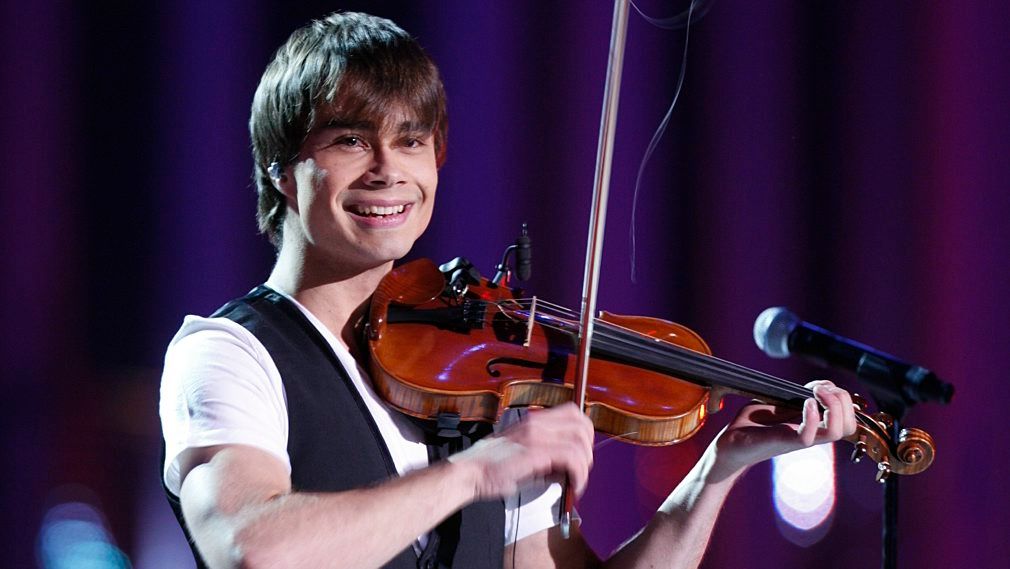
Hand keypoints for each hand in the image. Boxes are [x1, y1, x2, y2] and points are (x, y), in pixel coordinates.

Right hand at [449, 403, 594, 500]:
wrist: (469, 473)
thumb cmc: (491, 467)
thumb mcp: (522, 452)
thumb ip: (545, 455)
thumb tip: (567, 467)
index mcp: (533, 421)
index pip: (573, 413)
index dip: (584, 432)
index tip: (582, 453)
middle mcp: (536, 423)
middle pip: (582, 423)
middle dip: (588, 448)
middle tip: (582, 468)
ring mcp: (536, 436)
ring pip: (580, 441)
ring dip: (585, 465)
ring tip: (578, 481)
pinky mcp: (535, 452)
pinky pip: (571, 458)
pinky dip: (580, 474)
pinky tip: (574, 486)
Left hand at [708, 380, 857, 480]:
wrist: (729, 443)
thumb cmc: (752, 424)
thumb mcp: (779, 402)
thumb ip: (799, 394)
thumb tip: (822, 385)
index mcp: (813, 425)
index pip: (847, 418)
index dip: (843, 398)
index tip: (821, 386)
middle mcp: (811, 434)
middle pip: (850, 426)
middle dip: (843, 400)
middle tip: (821, 389)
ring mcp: (799, 439)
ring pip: (838, 431)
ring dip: (833, 406)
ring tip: (815, 393)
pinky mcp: (785, 442)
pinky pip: (810, 435)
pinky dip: (812, 415)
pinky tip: (803, 402)